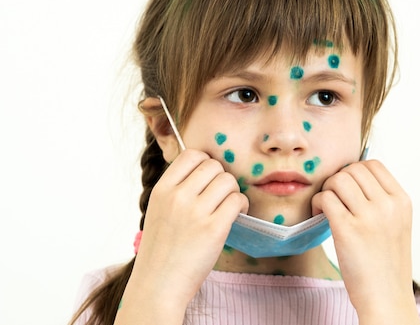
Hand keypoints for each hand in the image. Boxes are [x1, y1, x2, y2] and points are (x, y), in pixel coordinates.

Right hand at [119, 149, 248, 322]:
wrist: (159, 284)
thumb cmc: (162, 249)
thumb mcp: (159, 210)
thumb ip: (177, 188)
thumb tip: (205, 168)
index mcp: (162, 190)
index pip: (191, 154)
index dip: (204, 163)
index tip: (207, 178)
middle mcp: (178, 197)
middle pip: (213, 166)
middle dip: (221, 178)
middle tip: (219, 196)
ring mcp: (196, 212)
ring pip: (228, 181)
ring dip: (232, 192)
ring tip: (227, 207)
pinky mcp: (214, 228)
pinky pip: (237, 200)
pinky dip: (241, 205)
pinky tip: (234, 215)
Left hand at [311, 160, 419, 323]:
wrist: (386, 298)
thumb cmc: (387, 265)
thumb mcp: (397, 225)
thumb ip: (382, 201)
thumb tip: (352, 177)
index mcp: (402, 201)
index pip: (373, 165)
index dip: (355, 171)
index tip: (348, 189)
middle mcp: (388, 205)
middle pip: (353, 169)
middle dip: (338, 180)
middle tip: (334, 199)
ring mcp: (369, 216)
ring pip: (337, 180)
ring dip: (327, 190)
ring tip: (327, 209)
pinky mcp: (347, 229)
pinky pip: (325, 198)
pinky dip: (318, 204)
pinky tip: (321, 217)